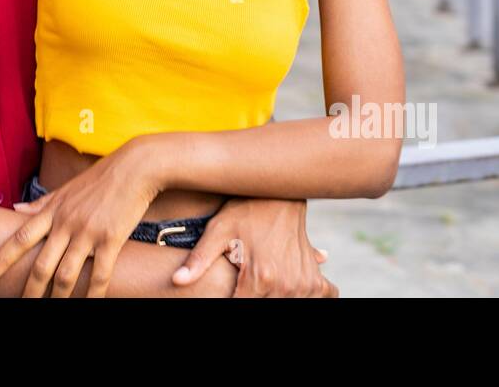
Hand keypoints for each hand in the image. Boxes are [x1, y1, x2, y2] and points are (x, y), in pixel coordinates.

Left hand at [0, 142, 160, 297]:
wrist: (135, 167)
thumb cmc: (100, 178)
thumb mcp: (65, 189)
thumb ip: (40, 202)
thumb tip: (14, 208)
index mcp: (53, 211)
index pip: (20, 238)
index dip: (1, 259)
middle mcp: (66, 223)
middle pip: (41, 265)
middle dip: (30, 292)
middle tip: (22, 307)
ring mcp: (87, 232)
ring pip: (66, 275)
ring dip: (58, 298)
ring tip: (53, 311)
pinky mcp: (111, 239)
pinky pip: (99, 275)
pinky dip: (93, 295)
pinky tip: (89, 305)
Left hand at [172, 198, 336, 297]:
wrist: (279, 190)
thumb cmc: (244, 209)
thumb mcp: (218, 230)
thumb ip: (199, 259)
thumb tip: (176, 280)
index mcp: (260, 277)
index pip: (241, 306)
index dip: (229, 300)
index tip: (229, 288)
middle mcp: (286, 283)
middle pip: (266, 307)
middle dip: (251, 297)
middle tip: (245, 278)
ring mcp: (304, 282)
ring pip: (290, 305)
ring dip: (276, 297)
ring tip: (263, 278)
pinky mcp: (315, 276)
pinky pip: (322, 296)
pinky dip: (308, 294)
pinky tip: (290, 286)